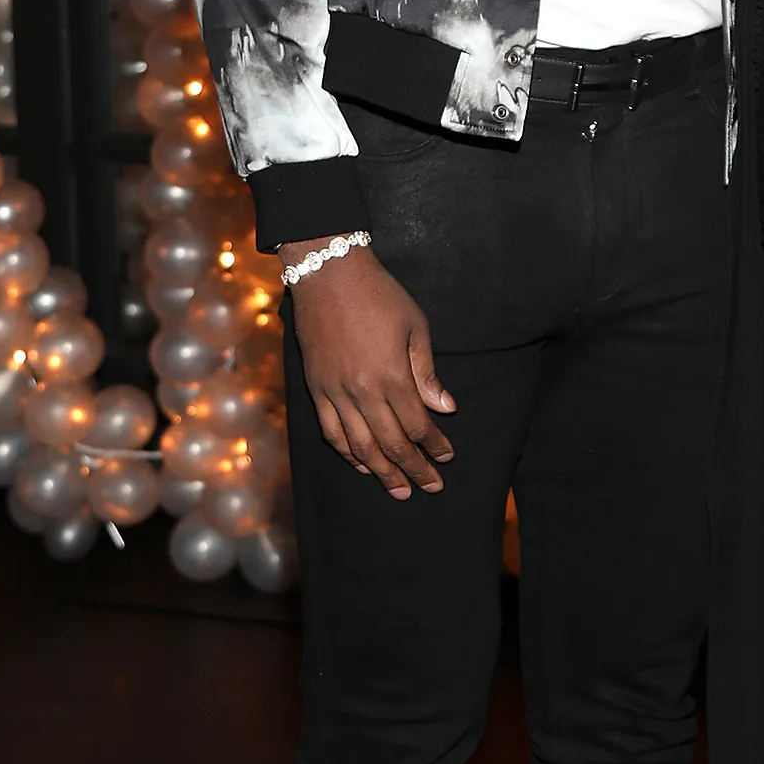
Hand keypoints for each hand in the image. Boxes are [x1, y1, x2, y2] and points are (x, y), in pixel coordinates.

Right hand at [283, 238, 453, 499]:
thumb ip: (427, 372)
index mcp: (392, 376)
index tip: (447, 458)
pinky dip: (347, 454)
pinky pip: (331, 432)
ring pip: (359, 447)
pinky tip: (361, 465)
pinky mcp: (316, 388)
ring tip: (399, 490)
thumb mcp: (415, 326)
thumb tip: (444, 408)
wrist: (328, 273)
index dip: (434, 446)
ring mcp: (335, 392)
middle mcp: (362, 391)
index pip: (418, 425)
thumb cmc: (380, 295)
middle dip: (414, 469)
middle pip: (391, 444)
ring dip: (382, 472)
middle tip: (430, 486)